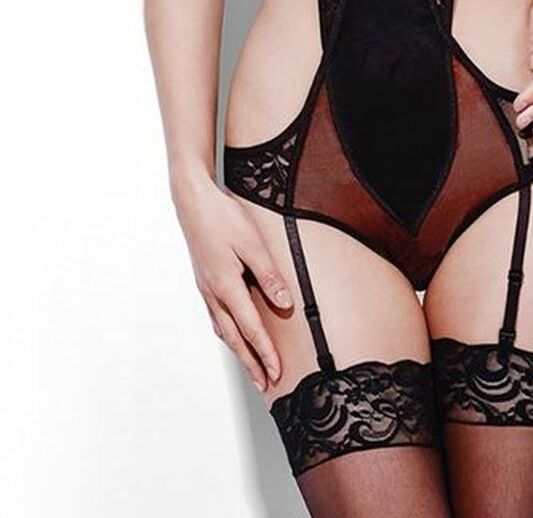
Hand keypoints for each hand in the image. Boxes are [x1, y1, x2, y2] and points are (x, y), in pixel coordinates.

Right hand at [172, 173, 294, 392]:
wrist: (193, 203)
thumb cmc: (223, 219)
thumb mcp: (253, 244)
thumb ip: (269, 276)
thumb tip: (284, 304)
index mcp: (226, 286)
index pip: (251, 328)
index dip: (265, 352)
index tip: (276, 372)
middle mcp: (213, 293)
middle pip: (234, 338)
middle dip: (251, 363)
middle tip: (265, 383)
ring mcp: (206, 289)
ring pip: (224, 330)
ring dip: (239, 351)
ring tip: (252, 367)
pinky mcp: (204, 282)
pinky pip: (217, 316)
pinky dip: (228, 333)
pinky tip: (233, 334)